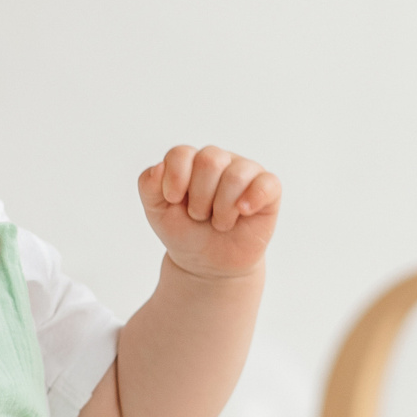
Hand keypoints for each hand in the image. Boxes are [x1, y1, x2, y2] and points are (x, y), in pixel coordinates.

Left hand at [138, 145, 280, 280]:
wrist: (208, 264)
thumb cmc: (185, 232)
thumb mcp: (157, 211)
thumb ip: (148, 186)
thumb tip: (160, 166)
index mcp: (191, 161)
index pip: (181, 153)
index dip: (175, 178)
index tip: (173, 201)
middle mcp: (219, 160)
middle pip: (210, 160)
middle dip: (200, 197)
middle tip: (199, 216)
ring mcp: (245, 172)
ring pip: (236, 174)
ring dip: (222, 207)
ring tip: (220, 223)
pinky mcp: (268, 190)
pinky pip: (267, 183)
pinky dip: (253, 197)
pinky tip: (243, 211)